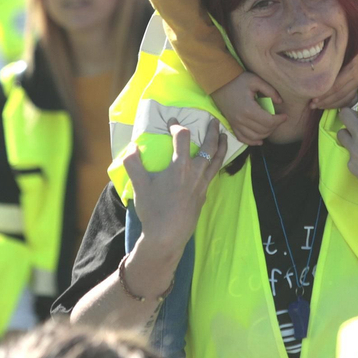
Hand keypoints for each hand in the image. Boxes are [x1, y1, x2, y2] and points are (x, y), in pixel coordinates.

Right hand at [123, 125, 227, 282]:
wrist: (167, 236)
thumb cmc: (153, 209)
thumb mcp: (139, 185)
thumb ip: (133, 163)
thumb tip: (132, 146)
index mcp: (179, 166)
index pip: (183, 137)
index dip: (177, 126)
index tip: (172, 122)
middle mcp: (195, 172)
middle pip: (209, 146)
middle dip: (212, 131)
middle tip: (214, 121)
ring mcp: (202, 184)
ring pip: (217, 160)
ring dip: (222, 146)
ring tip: (225, 136)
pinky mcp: (204, 195)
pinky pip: (214, 174)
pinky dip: (218, 163)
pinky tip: (215, 163)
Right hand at [212, 74, 285, 145]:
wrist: (219, 82)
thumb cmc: (238, 80)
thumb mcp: (256, 80)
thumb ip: (270, 90)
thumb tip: (280, 102)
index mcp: (248, 109)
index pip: (269, 121)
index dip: (279, 120)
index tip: (285, 116)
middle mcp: (241, 119)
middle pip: (263, 130)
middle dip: (274, 126)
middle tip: (279, 119)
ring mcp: (235, 124)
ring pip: (254, 137)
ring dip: (266, 134)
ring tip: (271, 126)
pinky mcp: (232, 125)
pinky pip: (242, 139)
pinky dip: (252, 142)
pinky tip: (260, 140)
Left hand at [311, 48, 357, 110]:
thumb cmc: (351, 52)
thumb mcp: (343, 52)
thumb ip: (333, 59)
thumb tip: (315, 68)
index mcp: (351, 69)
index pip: (337, 85)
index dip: (325, 93)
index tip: (313, 98)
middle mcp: (356, 79)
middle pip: (339, 94)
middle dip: (325, 101)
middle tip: (312, 105)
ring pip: (344, 99)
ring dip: (330, 105)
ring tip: (317, 106)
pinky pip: (348, 101)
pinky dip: (338, 105)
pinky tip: (328, 107)